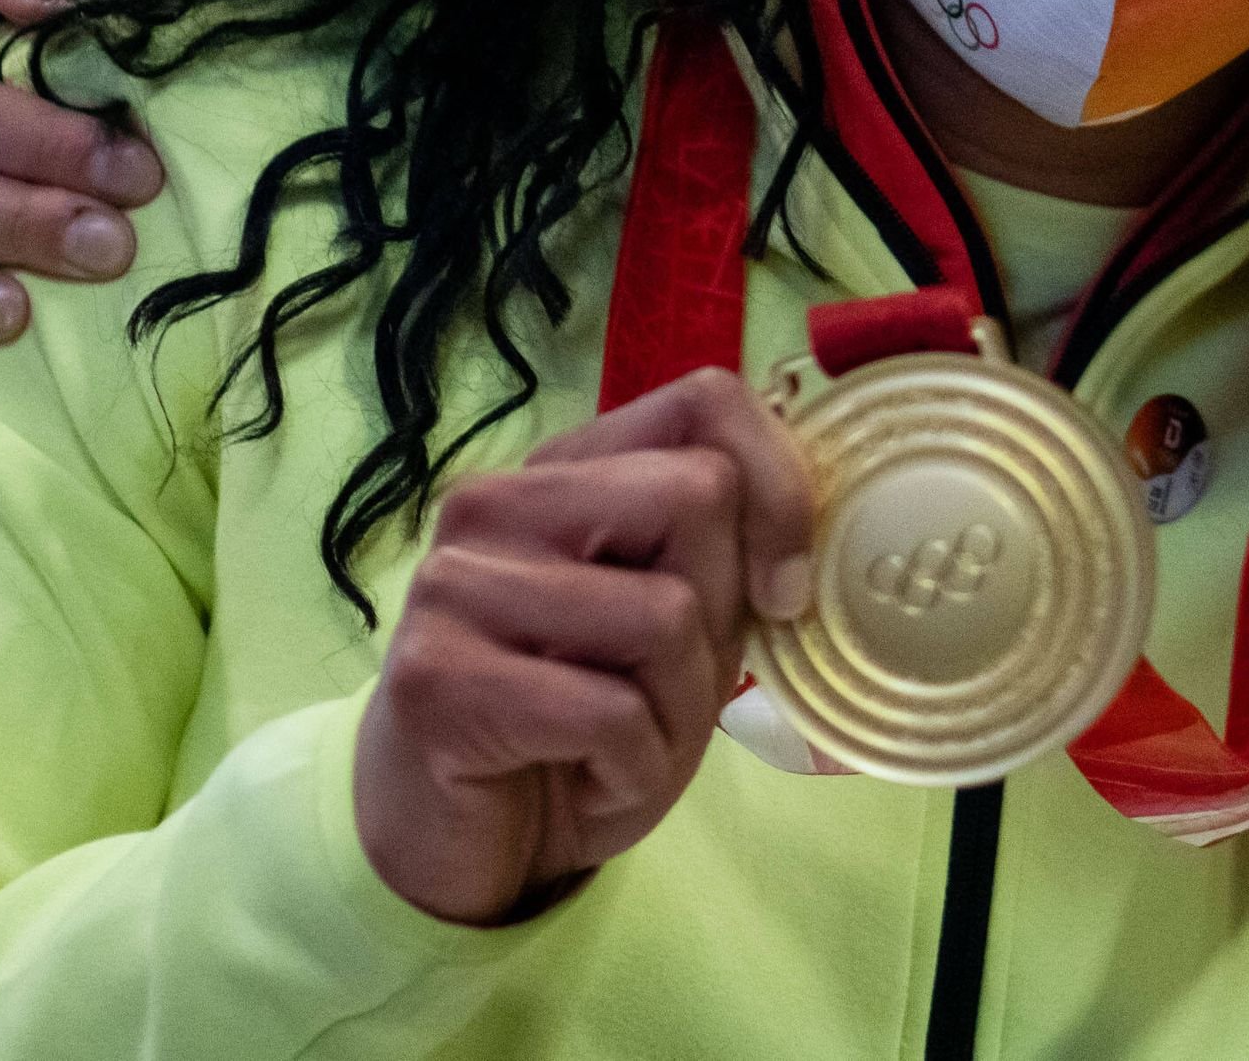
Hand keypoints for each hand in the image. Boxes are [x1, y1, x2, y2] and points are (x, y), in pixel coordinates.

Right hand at [354, 372, 820, 926]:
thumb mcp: (678, 632)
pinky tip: (585, 778)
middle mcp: (496, 503)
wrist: (459, 847)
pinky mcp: (435, 679)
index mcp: (563, 471)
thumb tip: (814, 523)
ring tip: (623, 743)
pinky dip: (633, 767)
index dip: (778, 489)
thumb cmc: (582, 730)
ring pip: (666, 613)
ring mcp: (454, 585)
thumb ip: (726, 557)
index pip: (705, 401)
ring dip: (680, 711)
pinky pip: (611, 712)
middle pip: (699, 496)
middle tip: (667, 686)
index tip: (783, 588)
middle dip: (723, 613)